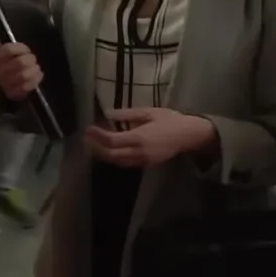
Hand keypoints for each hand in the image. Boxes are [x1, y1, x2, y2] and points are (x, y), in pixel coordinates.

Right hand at [0, 42, 41, 100]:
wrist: (4, 82)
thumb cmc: (5, 61)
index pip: (9, 50)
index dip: (21, 49)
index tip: (27, 50)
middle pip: (20, 63)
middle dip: (30, 60)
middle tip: (33, 60)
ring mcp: (5, 83)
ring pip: (23, 75)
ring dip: (33, 70)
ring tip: (36, 68)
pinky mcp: (13, 94)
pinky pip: (26, 87)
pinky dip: (34, 81)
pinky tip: (38, 76)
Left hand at [84, 108, 214, 168]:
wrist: (189, 135)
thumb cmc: (170, 120)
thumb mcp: (149, 112)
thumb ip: (127, 114)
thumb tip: (108, 114)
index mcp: (139, 137)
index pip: (112, 141)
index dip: (98, 136)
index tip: (88, 129)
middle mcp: (139, 152)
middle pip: (111, 155)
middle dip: (96, 148)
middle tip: (86, 139)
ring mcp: (143, 160)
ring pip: (118, 162)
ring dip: (104, 155)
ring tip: (93, 145)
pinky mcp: (147, 164)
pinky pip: (126, 163)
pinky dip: (115, 158)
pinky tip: (109, 151)